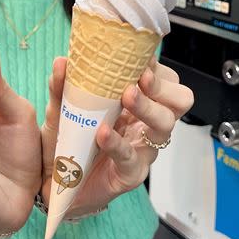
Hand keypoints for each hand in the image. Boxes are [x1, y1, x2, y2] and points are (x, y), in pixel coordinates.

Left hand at [40, 56, 193, 216]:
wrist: (59, 183)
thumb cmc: (70, 142)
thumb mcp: (63, 109)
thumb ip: (62, 87)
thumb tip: (61, 62)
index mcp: (138, 102)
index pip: (165, 79)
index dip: (156, 66)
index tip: (140, 55)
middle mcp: (147, 124)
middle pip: (179, 100)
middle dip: (163, 85)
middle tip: (141, 77)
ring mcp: (143, 149)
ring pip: (164, 125)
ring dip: (148, 107)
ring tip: (128, 96)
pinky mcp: (131, 173)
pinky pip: (130, 156)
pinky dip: (117, 142)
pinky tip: (102, 133)